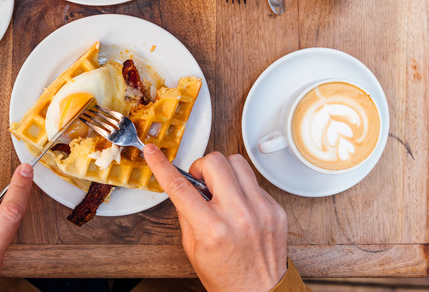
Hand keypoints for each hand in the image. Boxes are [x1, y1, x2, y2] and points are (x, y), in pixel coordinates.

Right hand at [144, 145, 287, 291]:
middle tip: (201, 184)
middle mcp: (239, 215)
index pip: (179, 186)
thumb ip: (186, 212)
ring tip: (221, 192)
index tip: (152, 152)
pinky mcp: (276, 209)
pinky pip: (254, 181)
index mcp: (212, 228)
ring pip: (237, 162)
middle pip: (214, 162)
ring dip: (223, 172)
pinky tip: (239, 206)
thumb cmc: (225, 276)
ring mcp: (261, 210)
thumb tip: (184, 185)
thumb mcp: (192, 247)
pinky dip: (241, 188)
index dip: (161, 165)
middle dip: (201, 168)